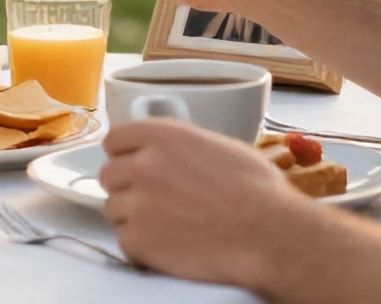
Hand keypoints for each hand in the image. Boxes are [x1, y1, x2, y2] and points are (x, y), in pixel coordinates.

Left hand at [101, 119, 308, 286]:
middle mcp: (143, 164)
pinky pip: (124, 240)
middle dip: (127, 187)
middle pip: (109, 175)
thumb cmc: (259, 191)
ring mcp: (137, 203)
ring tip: (167, 225)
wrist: (270, 235)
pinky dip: (141, 246)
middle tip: (153, 200)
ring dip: (133, 217)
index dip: (125, 154)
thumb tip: (169, 154)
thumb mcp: (219, 147)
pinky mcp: (139, 240)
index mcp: (163, 135)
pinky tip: (168, 244)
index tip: (133, 165)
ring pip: (113, 209)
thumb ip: (181, 146)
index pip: (115, 139)